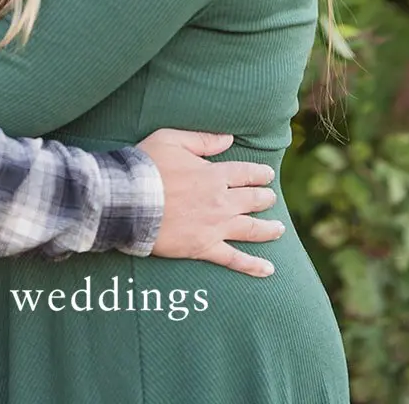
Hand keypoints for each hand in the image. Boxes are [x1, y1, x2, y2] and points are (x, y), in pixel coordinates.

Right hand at [137, 129, 282, 277]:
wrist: (128, 202)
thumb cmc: (147, 167)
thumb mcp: (172, 140)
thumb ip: (203, 140)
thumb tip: (229, 138)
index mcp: (214, 174)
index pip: (245, 173)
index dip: (259, 173)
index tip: (267, 174)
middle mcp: (220, 201)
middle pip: (251, 200)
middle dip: (264, 198)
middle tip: (271, 198)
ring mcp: (214, 227)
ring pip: (250, 229)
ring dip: (268, 229)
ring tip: (280, 229)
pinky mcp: (204, 248)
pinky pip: (233, 259)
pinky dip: (252, 265)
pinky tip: (268, 270)